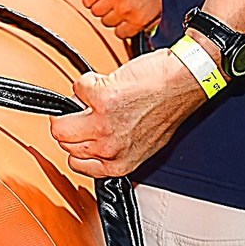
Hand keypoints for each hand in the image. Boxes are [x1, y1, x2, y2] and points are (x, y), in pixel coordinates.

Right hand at [51, 49, 204, 178]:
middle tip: (82, 112)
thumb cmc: (170, 108)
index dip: (76, 144)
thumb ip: (119, 147)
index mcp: (120, 163)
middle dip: (70, 124)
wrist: (184, 84)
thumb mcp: (144, 143)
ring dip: (74, 106)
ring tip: (92, 98)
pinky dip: (87, 82)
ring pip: (60, 122)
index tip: (79, 134)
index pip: (77, 163)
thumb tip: (97, 137)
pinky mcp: (101, 97)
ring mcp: (102, 124)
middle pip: (64, 143)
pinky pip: (77, 88)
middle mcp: (109, 148)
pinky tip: (104, 82)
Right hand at [84, 0, 170, 37]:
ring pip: (95, 11)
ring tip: (107, 0)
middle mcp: (126, 9)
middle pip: (106, 22)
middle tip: (116, 7)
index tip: (122, 20)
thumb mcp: (162, 7)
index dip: (120, 26)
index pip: (120, 34)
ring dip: (100, 6)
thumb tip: (142, 30)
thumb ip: (149, 22)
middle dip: (111, 15)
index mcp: (140, 19)